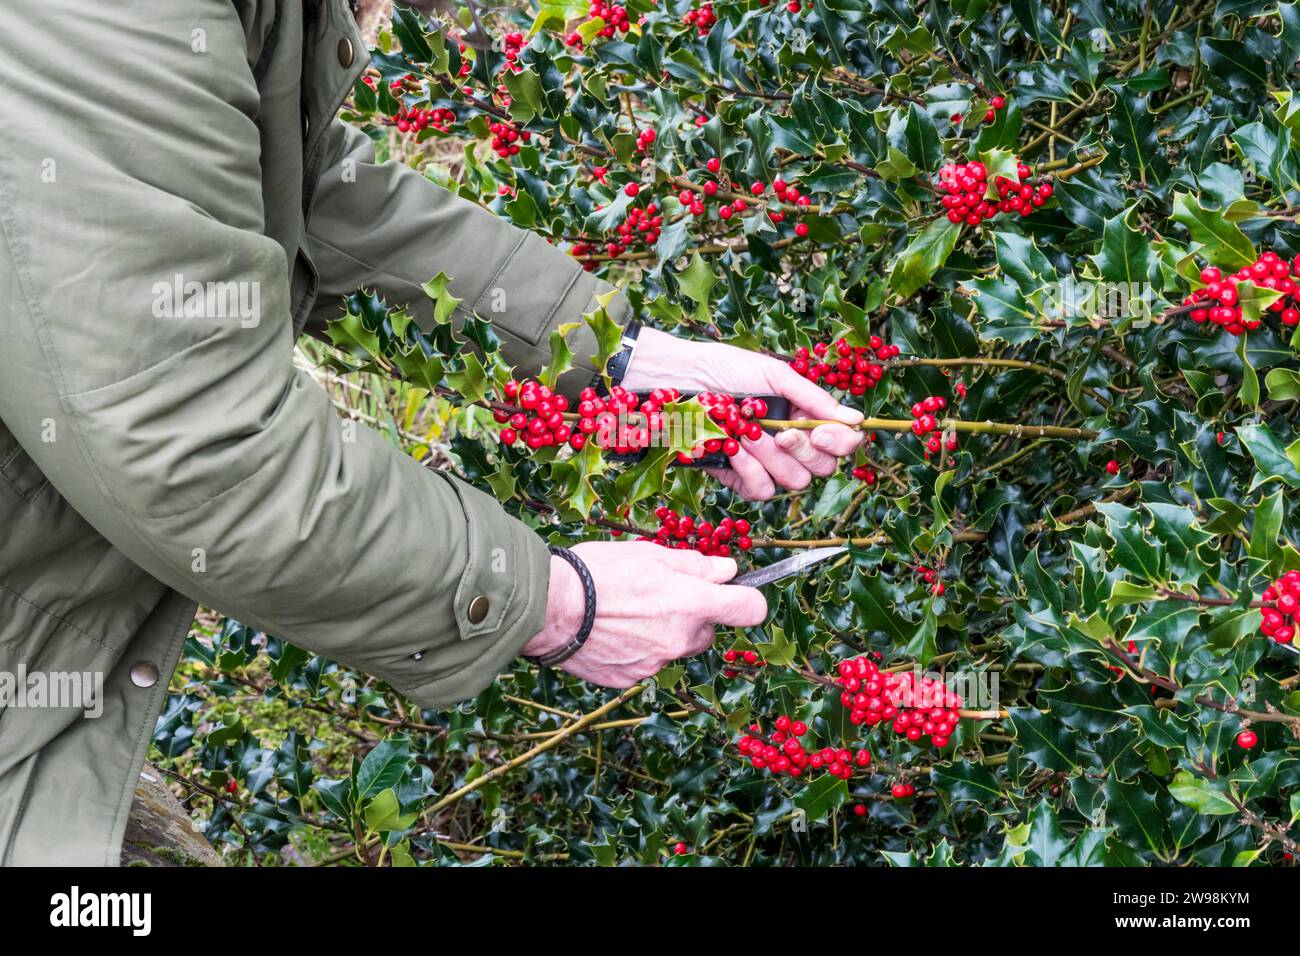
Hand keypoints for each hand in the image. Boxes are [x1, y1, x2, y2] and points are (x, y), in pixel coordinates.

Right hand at [521, 541, 766, 687]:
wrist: (548, 608)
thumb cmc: (598, 573)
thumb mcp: (651, 555)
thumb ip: (695, 565)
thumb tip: (727, 571)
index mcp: (691, 604)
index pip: (750, 609)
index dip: (748, 599)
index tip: (737, 593)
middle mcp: (680, 639)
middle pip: (707, 631)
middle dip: (693, 615)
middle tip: (660, 595)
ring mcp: (656, 663)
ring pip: (675, 647)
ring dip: (664, 633)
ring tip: (628, 612)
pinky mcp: (631, 678)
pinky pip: (647, 663)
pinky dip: (637, 649)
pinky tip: (612, 631)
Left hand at [620, 329, 863, 499]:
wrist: (680, 381)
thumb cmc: (725, 370)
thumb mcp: (775, 375)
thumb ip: (815, 400)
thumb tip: (856, 419)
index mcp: (803, 416)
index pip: (841, 442)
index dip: (839, 442)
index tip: (819, 431)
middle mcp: (789, 443)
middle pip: (822, 467)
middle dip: (803, 449)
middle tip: (781, 431)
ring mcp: (765, 463)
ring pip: (793, 481)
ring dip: (772, 457)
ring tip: (748, 433)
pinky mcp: (739, 478)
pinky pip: (762, 490)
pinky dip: (750, 472)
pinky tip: (734, 450)